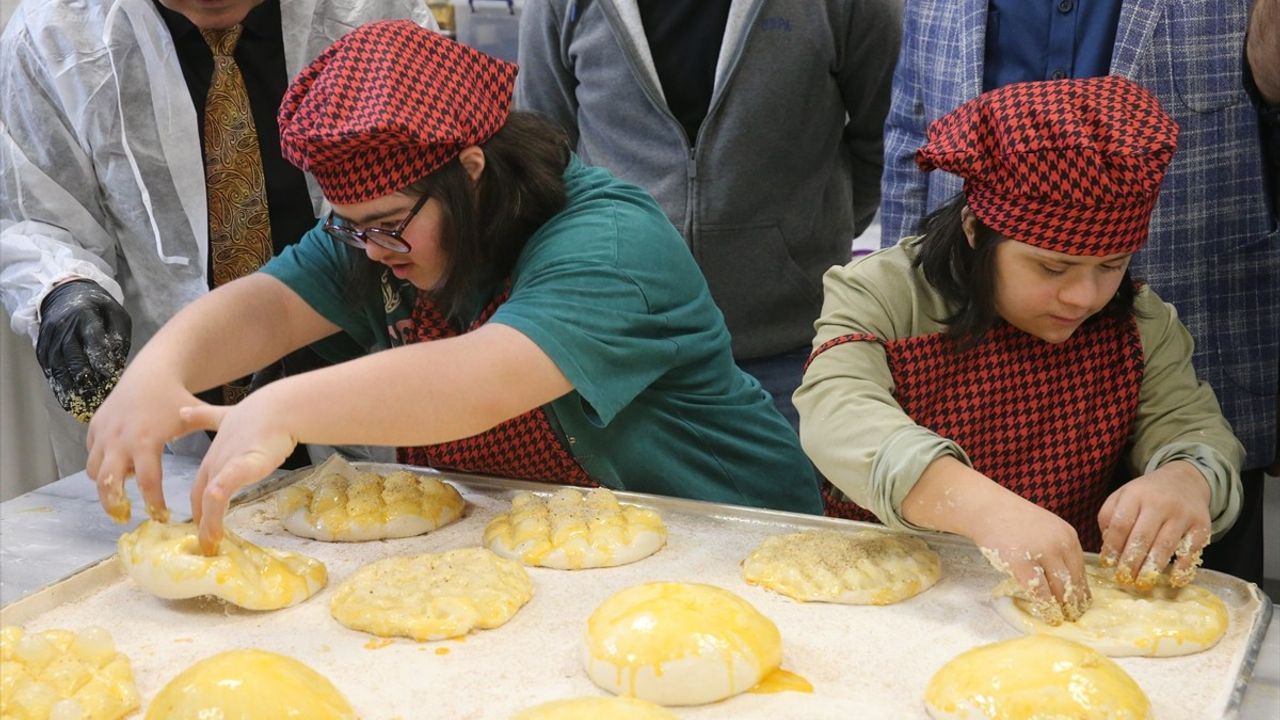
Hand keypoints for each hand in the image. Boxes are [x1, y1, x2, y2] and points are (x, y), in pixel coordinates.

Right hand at [36, 281, 131, 420]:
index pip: (93, 339)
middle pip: (74, 357)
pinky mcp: (42, 349)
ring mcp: (50, 339)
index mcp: (85, 315)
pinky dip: (60, 389)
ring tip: (85, 407)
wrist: (63, 293)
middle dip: (87, 380)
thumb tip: (118, 364)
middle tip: (100, 398)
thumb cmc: (97, 307)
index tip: (110, 376)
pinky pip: (50, 372)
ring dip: (72, 390)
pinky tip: (70, 403)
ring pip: (60, 368)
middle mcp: (64, 328)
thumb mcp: (116, 314)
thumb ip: (119, 338)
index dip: (101, 359)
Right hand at [86, 363, 206, 523]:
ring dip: (105, 484)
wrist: (151, 372)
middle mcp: (120, 440)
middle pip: (107, 485)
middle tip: (125, 517)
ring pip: (94, 472)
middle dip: (114, 504)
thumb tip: (236, 454)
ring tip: (121, 491)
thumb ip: (211, 436)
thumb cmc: (176, 398)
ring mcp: (104, 434)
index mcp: (146, 441)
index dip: (154, 503)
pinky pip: (91, 455)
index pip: (147, 482)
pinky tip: (118, 465)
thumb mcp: (193, 418)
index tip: (162, 517)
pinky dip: (101, 464)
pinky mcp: (94, 427)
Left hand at [180, 392, 298, 553]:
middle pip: (201, 496)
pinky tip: (215, 533)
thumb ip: (206, 417)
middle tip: (205, 540)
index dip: (199, 503)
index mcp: (214, 454)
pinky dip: (214, 516)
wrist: (279, 408)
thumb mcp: (226, 415)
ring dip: (207, 525)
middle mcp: (215, 462)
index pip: (201, 484)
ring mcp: (225, 466)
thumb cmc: (260, 412)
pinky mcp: (238, 470)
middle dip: (201, 519)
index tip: (201, 521)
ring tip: (210, 544)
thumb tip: (182, 411)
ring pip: (208, 501)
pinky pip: (219, 496)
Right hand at [971, 493, 1090, 625]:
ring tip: (1062, 619)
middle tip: (1073, 617)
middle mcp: (1060, 544)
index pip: (1082, 570)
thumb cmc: (1012, 521)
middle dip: (1075, 603)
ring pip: (1061, 589)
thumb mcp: (1045, 530)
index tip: (1081, 605)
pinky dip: (1046, 606)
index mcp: (1068, 537)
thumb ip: (1057, 551)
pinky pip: (1040, 591)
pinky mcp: (1022, 562)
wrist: (988, 509)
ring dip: (1063, 608)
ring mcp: (1042, 553)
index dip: (1082, 591)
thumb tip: (1065, 582)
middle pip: (1074, 582)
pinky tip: (1048, 615)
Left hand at [1098, 461, 1210, 589]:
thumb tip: (1108, 546)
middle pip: (1142, 537)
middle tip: (1124, 579)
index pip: (1121, 524)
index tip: (1108, 564)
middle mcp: (1159, 503)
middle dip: (1131, 561)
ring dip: (1152, 568)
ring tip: (1142, 583)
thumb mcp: (1123, 496)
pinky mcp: (1202, 525)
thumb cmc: (1147, 494)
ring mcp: (1182, 514)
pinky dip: (1182, 567)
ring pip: (1165, 545)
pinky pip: (1191, 550)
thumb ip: (1109, 517)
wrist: (1185, 480)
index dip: (1113, 547)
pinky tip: (1172, 579)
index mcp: (1135, 495)